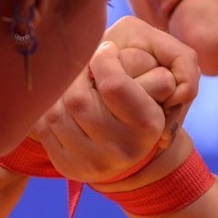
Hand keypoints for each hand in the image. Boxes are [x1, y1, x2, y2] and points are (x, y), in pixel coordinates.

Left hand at [32, 21, 199, 183]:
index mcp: (148, 125)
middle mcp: (122, 150)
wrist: (127, 140)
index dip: (104, 58)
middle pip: (78, 98)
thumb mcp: (166, 69)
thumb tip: (116, 53)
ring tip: (76, 84)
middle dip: (77, 74)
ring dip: (61, 89)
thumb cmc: (142, 90)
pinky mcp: (68, 167)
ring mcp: (92, 163)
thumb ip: (174, 56)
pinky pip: (43, 127)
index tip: (107, 50)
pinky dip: (49, 107)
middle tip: (86, 67)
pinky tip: (64, 104)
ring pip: (56, 111)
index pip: (113, 84)